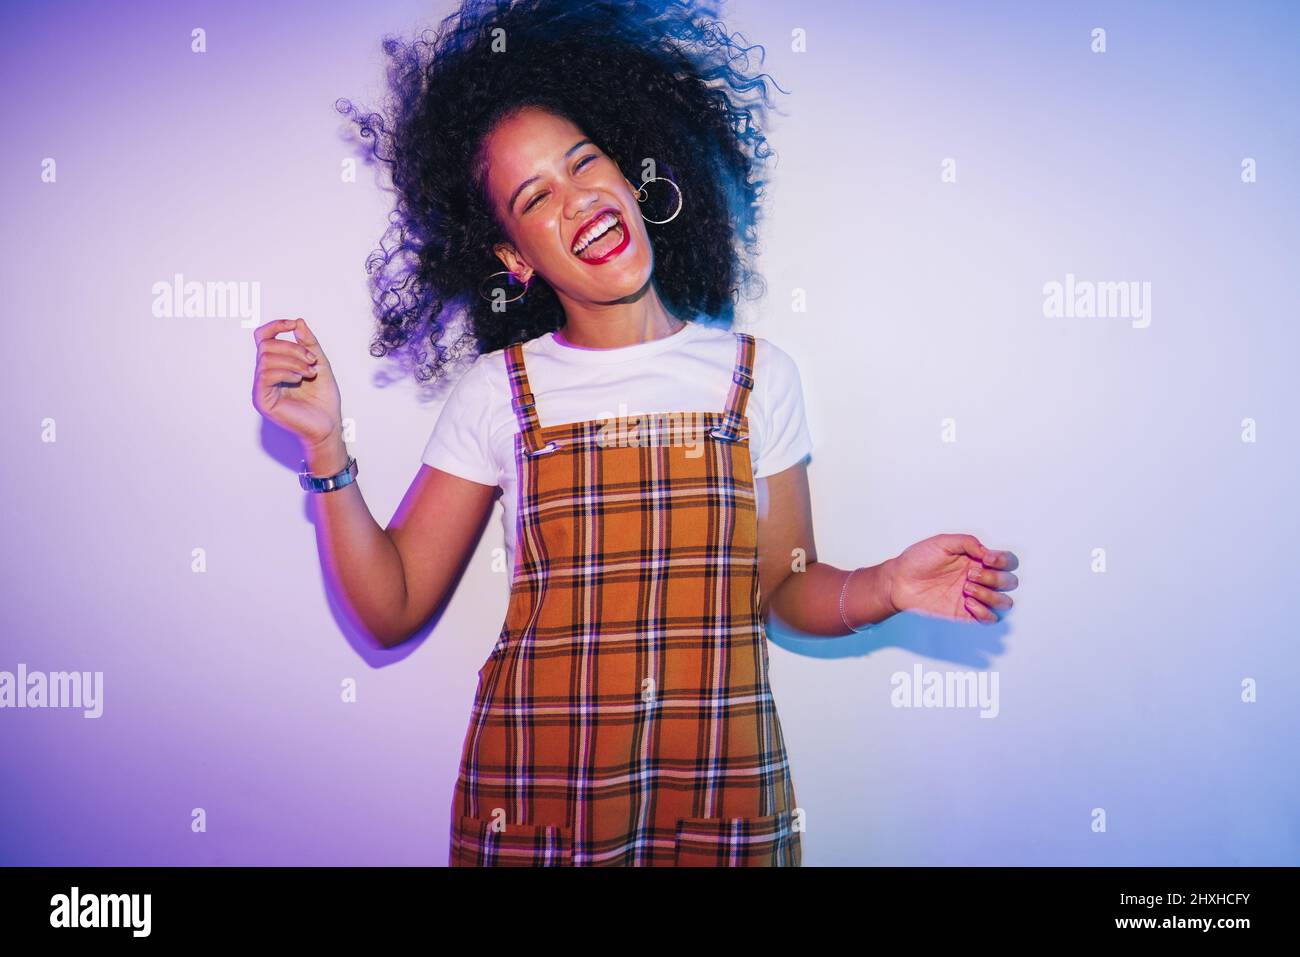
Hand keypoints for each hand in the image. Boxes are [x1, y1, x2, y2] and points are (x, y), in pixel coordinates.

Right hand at [251, 317, 342, 450]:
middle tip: (312, 361)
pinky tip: (300, 379)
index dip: (275, 326)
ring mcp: (261, 387)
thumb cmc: (324, 398)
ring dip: (293, 361)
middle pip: (266, 345)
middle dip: (292, 348)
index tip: (292, 324)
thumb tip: (298, 321)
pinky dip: (286, 372)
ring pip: (266, 358)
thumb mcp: (319, 363)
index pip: (263, 337)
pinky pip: (265, 375)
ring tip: (309, 373)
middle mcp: (265, 374)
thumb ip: (309, 343)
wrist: (328, 424)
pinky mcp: (262, 399)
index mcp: (276, 365)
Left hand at [884, 533, 1018, 623]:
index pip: (1008, 561)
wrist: (899, 581)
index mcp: (977, 560)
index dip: (1004, 561)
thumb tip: (987, 552)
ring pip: (1005, 602)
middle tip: (969, 575)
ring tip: (967, 589)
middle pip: (1010, 582)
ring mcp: (974, 597)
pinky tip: (966, 603)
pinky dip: (984, 612)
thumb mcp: (942, 542)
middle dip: (995, 578)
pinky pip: (990, 619)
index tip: (987, 559)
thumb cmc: (917, 560)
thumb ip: (968, 542)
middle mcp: (980, 578)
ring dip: (990, 595)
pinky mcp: (966, 614)